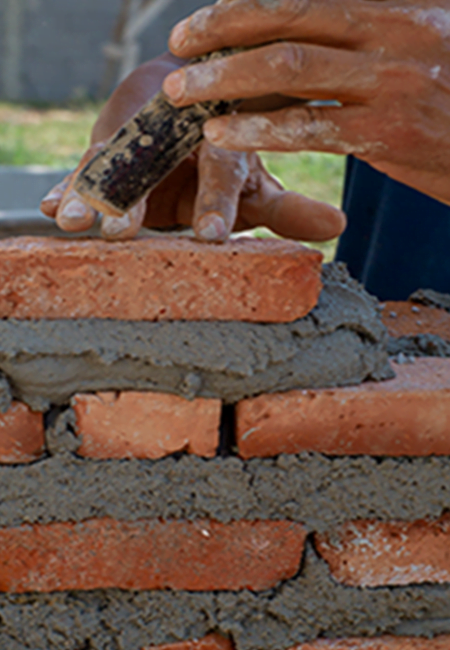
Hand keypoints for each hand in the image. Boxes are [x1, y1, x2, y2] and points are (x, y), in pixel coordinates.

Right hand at [41, 55, 344, 241]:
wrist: (187, 101)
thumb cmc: (224, 152)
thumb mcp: (255, 184)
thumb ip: (287, 209)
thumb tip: (337, 224)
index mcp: (220, 139)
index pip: (222, 170)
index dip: (217, 201)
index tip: (211, 235)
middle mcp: (175, 133)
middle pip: (156, 161)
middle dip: (136, 197)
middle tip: (121, 230)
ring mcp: (138, 138)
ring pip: (111, 160)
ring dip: (88, 190)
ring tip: (70, 218)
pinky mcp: (107, 144)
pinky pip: (84, 164)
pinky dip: (66, 185)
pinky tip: (47, 207)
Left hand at [163, 0, 449, 205]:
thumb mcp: (424, 44)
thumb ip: (372, 31)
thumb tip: (314, 32)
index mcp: (400, 5)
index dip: (246, 5)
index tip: (204, 20)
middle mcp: (395, 33)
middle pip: (288, 19)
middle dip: (223, 30)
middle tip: (177, 47)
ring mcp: (392, 83)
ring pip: (290, 70)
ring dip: (226, 79)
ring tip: (181, 93)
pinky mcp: (389, 134)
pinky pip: (310, 127)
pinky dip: (259, 127)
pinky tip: (221, 132)